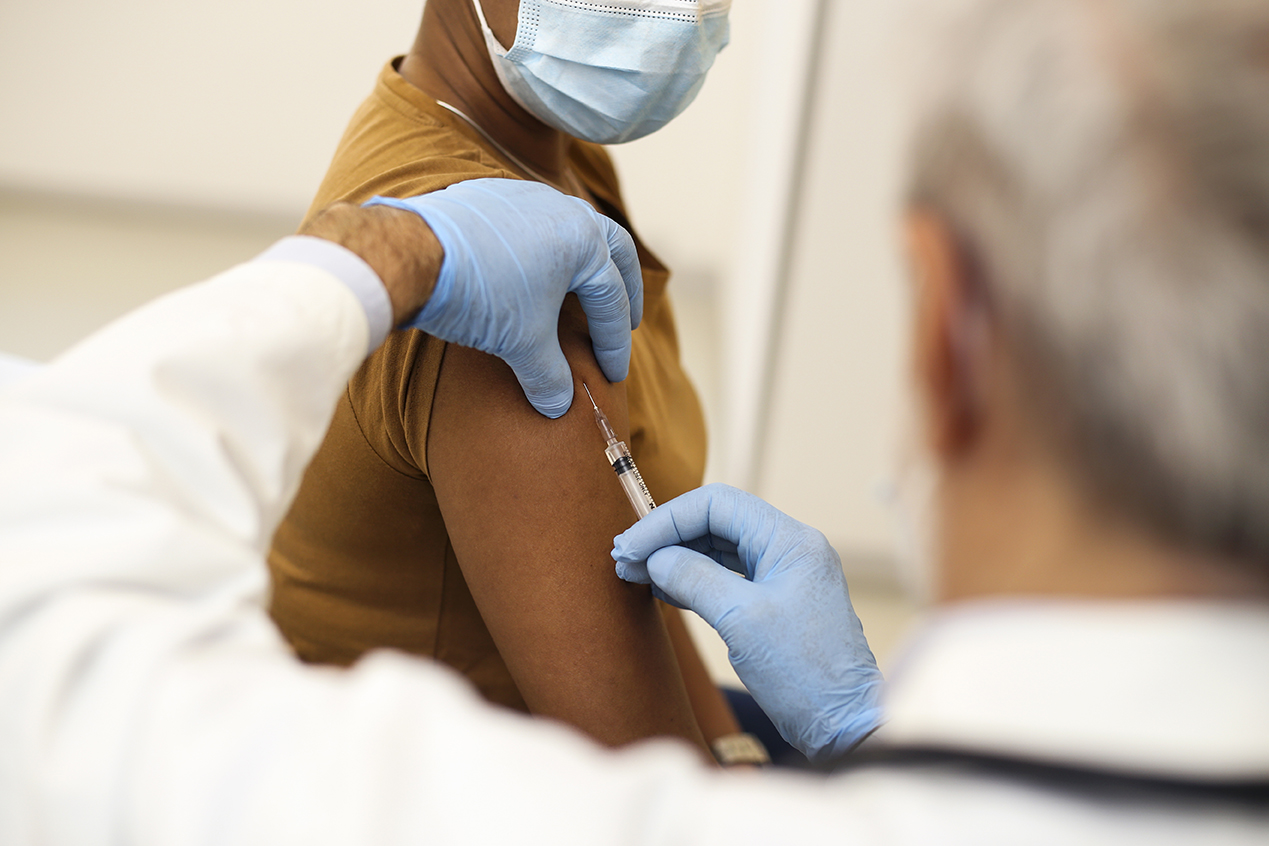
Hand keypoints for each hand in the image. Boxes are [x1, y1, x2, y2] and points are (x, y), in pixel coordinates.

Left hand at [366, 179, 642, 417]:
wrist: (413, 253)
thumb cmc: (479, 296)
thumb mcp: (522, 344)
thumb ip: (549, 376)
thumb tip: (557, 407)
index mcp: (585, 242)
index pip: (612, 301)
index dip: (615, 344)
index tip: (612, 375)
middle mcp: (564, 210)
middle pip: (612, 249)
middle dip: (624, 286)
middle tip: (627, 317)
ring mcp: (527, 197)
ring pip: (572, 228)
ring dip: (585, 262)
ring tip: (583, 292)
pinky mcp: (493, 196)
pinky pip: (533, 222)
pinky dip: (546, 249)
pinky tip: (533, 270)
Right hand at [611, 484, 884, 762]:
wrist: (844, 725)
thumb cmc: (807, 675)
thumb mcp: (743, 621)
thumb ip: (696, 579)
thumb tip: (656, 559)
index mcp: (790, 541)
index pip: (718, 505)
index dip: (668, 520)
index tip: (631, 546)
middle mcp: (788, 549)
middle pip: (716, 521)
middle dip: (667, 536)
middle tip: (625, 559)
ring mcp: (782, 575)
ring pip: (718, 548)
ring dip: (675, 557)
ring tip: (634, 572)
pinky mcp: (774, 602)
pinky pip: (726, 576)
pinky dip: (692, 578)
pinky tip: (662, 588)